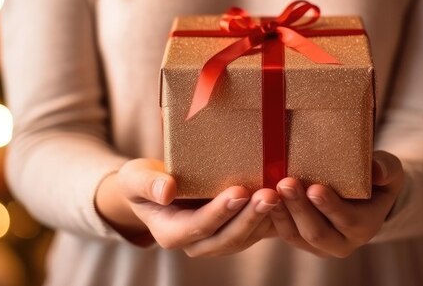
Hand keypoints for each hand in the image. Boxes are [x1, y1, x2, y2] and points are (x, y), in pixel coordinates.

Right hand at [95, 158, 279, 256]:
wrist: (157, 188)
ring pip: (246, 236)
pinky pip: (257, 229)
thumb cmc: (144, 181)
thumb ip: (147, 184)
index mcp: (171, 233)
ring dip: (265, 217)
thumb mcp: (135, 178)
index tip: (239, 191)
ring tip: (282, 194)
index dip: (220, 211)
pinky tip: (287, 197)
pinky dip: (273, 216)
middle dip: (250, 217)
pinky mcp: (236, 230)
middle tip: (270, 194)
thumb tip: (166, 191)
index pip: (198, 226)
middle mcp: (197, 243)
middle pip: (228, 237)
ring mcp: (219, 239)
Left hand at [270, 151, 403, 257]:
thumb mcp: (389, 170)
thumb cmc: (375, 177)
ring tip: (271, 189)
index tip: (315, 188)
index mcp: (365, 226)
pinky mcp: (300, 239)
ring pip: (296, 235)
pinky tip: (264, 196)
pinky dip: (273, 215)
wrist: (363, 193)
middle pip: (317, 232)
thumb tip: (376, 168)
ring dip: (282, 212)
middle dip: (300, 208)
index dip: (330, 206)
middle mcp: (342, 242)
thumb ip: (386, 169)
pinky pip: (283, 232)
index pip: (347, 220)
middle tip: (286, 183)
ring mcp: (319, 244)